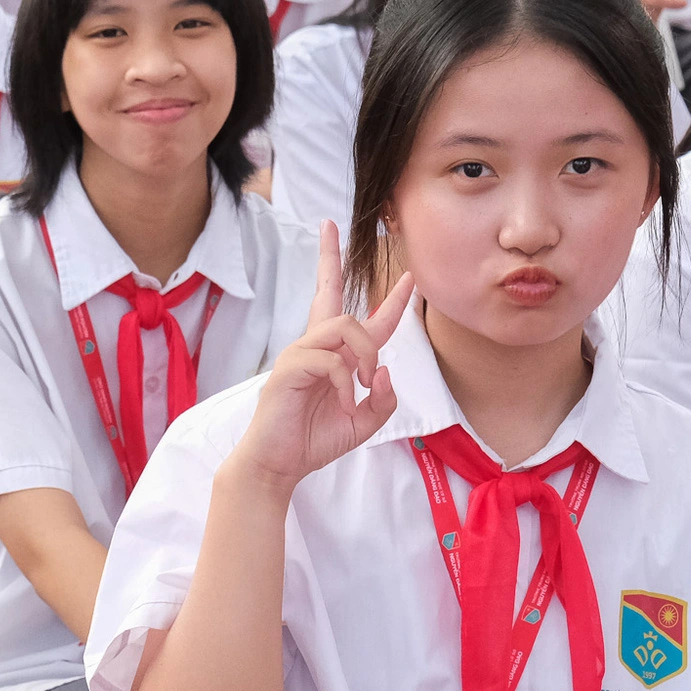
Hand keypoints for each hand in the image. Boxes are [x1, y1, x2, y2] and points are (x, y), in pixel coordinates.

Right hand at [230, 223, 413, 492]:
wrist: (280, 464)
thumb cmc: (315, 440)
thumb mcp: (365, 422)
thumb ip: (383, 399)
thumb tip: (384, 368)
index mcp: (336, 356)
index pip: (365, 320)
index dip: (391, 300)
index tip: (410, 278)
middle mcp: (318, 346)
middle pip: (327, 291)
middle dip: (329, 257)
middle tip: (327, 226)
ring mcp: (301, 353)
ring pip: (346, 324)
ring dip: (367, 353)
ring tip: (364, 382)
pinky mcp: (291, 367)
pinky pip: (332, 361)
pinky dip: (347, 385)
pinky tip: (347, 405)